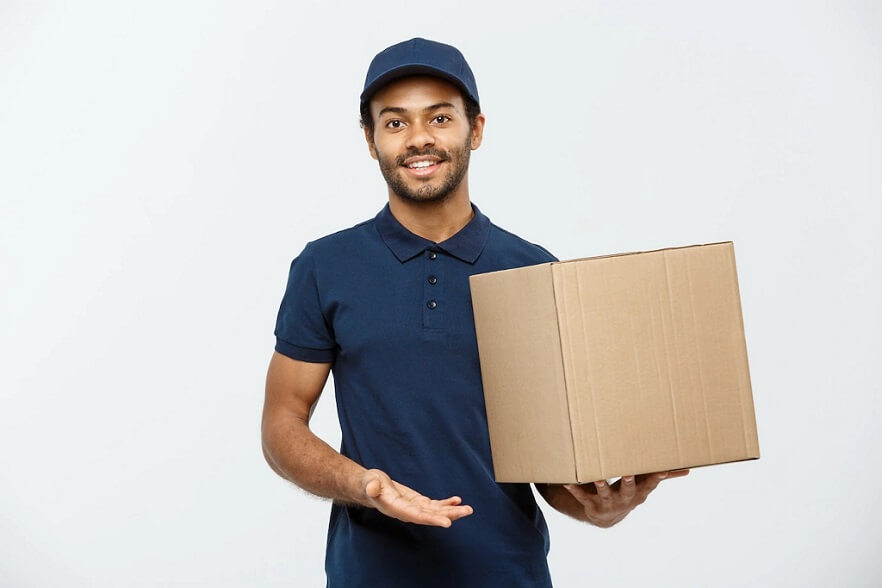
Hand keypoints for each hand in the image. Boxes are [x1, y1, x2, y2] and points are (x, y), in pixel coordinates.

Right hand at [360, 468, 473, 527]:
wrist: (370, 486)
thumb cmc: (369, 484)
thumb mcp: (369, 482)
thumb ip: (371, 486)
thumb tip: (373, 487)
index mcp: (396, 509)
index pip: (417, 516)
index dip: (432, 519)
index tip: (447, 522)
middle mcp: (408, 512)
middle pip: (431, 516)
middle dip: (449, 515)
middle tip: (466, 512)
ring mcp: (414, 508)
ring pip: (435, 512)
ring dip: (452, 511)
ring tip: (468, 509)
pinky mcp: (417, 502)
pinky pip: (434, 505)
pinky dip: (446, 503)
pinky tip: (456, 501)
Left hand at [564, 469, 689, 527]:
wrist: (605, 518)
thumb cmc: (627, 493)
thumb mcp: (645, 486)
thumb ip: (663, 476)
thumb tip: (687, 469)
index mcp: (638, 492)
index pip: (650, 484)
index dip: (656, 477)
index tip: (662, 469)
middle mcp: (624, 498)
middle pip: (628, 490)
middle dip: (629, 481)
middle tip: (629, 472)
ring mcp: (607, 502)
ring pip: (604, 493)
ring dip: (601, 485)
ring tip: (598, 477)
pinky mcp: (590, 503)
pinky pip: (581, 495)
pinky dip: (574, 488)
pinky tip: (567, 481)